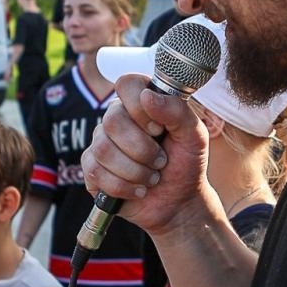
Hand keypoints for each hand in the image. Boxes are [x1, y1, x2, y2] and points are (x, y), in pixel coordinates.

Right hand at [81, 76, 215, 236]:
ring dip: (136, 171)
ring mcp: (101, 143)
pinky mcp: (92, 169)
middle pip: (112, 120)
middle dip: (143, 149)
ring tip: (152, 177)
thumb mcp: (195, 136)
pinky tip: (138, 190)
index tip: (159, 129)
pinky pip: (96, 172)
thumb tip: (147, 95)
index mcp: (141, 103)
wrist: (179, 202)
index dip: (141, 108)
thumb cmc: (186, 163)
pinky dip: (124, 187)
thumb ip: (177, 111)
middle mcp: (117, 118)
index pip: (126, 84)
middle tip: (160, 160)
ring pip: (104, 149)